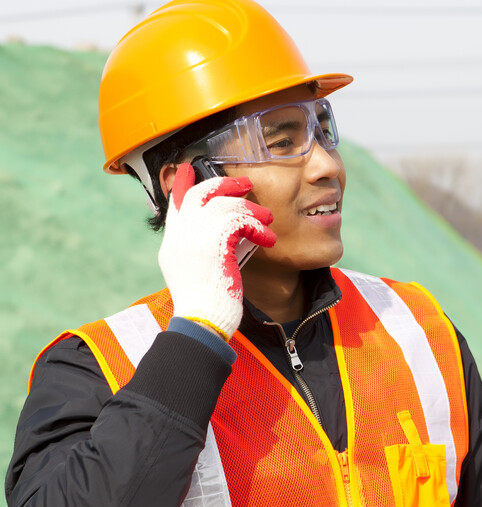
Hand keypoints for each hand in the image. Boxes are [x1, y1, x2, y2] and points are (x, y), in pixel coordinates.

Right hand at [158, 163, 275, 339]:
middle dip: (223, 184)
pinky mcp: (213, 245)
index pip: (176, 205)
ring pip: (224, 204)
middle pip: (200, 194)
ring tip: (266, 219)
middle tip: (244, 184)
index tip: (186, 169)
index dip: (183, 186)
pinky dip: (257, 227)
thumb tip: (238, 228)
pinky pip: (239, 221)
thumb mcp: (207, 268)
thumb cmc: (210, 303)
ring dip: (250, 209)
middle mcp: (180, 237)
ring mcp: (193, 239)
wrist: (203, 322)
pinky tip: (268, 239)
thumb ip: (215, 245)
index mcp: (174, 243)